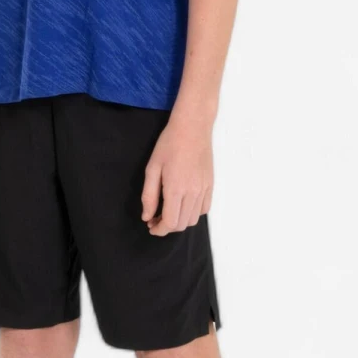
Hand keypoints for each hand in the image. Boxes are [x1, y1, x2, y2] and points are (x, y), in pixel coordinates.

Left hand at [140, 113, 212, 234]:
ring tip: (169, 211)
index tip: (151, 226)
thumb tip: (147, 217)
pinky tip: (183, 204)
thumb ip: (149, 196)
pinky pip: (204, 209)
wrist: (192, 128)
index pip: (170, 223)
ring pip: (194, 219)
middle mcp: (193, 193)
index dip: (159, 230)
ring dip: (180, 221)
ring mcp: (204, 189)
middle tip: (155, 218)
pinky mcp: (210, 185)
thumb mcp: (152, 168)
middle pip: (182, 224)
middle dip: (167, 227)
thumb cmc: (169, 144)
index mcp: (176, 189)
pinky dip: (193, 213)